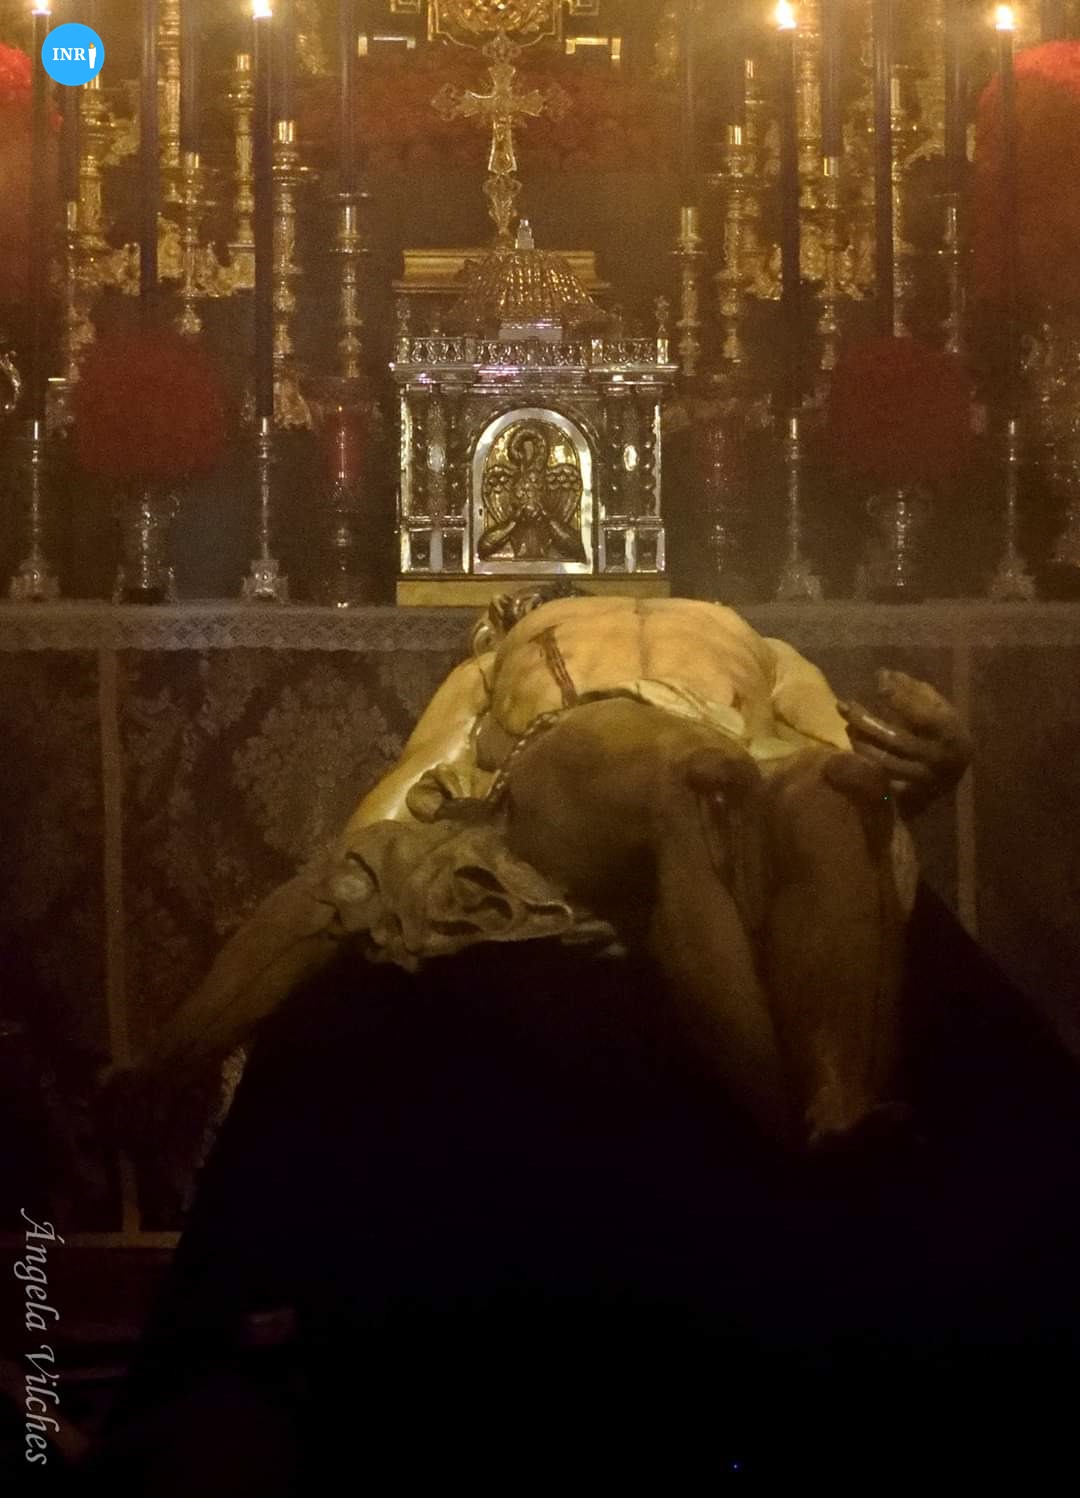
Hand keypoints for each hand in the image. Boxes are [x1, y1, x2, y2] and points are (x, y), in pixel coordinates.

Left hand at [837, 668, 971, 816]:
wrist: (954, 771)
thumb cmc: (942, 730)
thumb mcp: (937, 706)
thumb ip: (913, 690)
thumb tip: (883, 674)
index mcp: (951, 734)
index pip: (924, 716)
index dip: (900, 699)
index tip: (878, 682)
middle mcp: (939, 760)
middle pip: (896, 740)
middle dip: (866, 721)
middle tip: (842, 705)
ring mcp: (923, 780)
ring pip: (884, 762)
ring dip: (860, 742)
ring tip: (846, 724)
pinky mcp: (910, 795)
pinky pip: (880, 779)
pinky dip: (864, 760)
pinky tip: (854, 744)